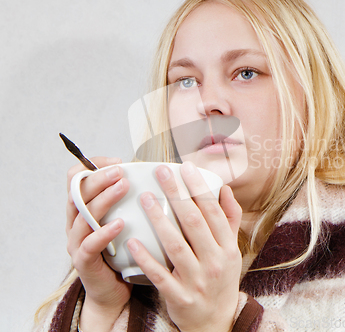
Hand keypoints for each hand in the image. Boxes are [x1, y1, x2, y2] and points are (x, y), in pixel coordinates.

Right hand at [66, 157, 132, 330]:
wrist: (114, 291)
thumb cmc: (124, 251)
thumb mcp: (128, 219)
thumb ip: (133, 199)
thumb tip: (162, 174)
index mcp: (84, 208)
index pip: (78, 178)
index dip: (95, 165)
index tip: (118, 160)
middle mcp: (76, 223)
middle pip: (78, 192)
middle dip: (100, 177)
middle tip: (121, 171)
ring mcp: (77, 242)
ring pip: (82, 215)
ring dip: (103, 198)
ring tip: (122, 187)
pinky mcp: (83, 262)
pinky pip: (89, 245)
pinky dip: (104, 232)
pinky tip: (120, 224)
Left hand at [127, 161, 242, 331]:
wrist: (216, 321)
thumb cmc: (221, 278)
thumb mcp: (231, 249)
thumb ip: (230, 218)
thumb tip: (224, 188)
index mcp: (228, 247)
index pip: (213, 211)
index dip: (199, 187)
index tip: (185, 167)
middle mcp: (215, 261)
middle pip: (194, 222)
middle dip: (176, 194)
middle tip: (161, 172)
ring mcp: (197, 280)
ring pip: (175, 245)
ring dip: (158, 219)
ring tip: (143, 198)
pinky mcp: (180, 296)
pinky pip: (160, 274)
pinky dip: (146, 257)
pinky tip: (133, 241)